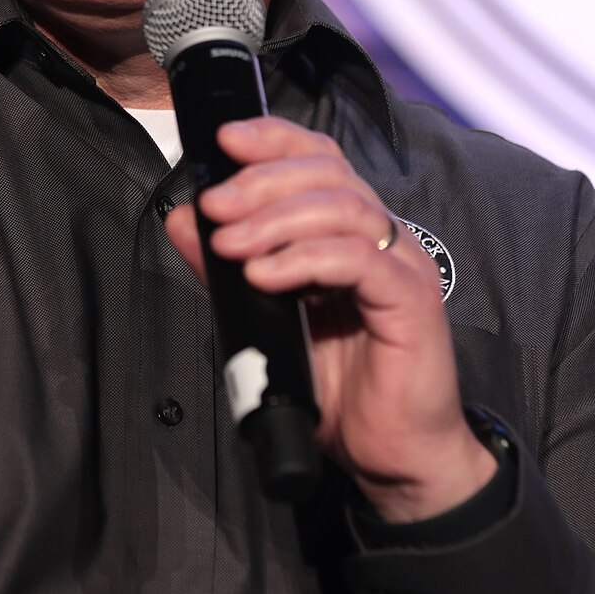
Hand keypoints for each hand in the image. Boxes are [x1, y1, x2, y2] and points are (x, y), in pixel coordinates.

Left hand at [163, 117, 496, 521]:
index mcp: (351, 232)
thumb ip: (228, 269)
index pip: (318, 159)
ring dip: (274, 219)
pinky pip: (356, 260)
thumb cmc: (340, 389)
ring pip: (341, 207)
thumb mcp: (267, 321)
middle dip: (261, 181)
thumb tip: (184, 220)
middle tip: (214, 206)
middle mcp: (381, 238)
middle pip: (327, 173)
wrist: (392, 455)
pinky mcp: (410, 300)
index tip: (225, 139)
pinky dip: (304, 259)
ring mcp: (402, 265)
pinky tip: (265, 276)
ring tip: (231, 246)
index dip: (274, 139)